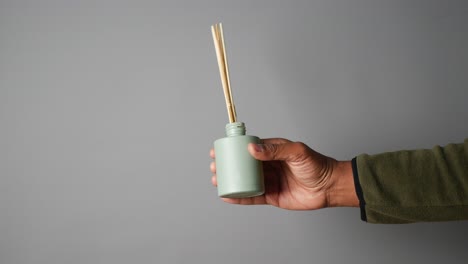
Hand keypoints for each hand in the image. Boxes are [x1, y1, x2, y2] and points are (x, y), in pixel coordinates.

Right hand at [210, 138, 357, 209]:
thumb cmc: (317, 165)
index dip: (234, 149)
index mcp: (273, 151)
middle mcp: (269, 165)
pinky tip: (227, 196)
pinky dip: (239, 197)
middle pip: (243, 165)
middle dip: (228, 165)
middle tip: (215, 166)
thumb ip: (275, 149)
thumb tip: (252, 148)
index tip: (220, 149)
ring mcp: (269, 181)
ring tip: (216, 180)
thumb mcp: (296, 152)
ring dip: (230, 181)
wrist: (329, 187)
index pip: (249, 148)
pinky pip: (252, 197)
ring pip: (245, 181)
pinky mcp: (271, 196)